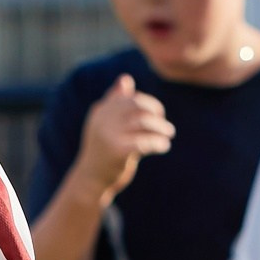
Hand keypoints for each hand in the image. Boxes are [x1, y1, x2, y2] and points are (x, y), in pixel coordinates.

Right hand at [74, 75, 174, 200]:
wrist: (90, 180)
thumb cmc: (102, 151)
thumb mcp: (105, 124)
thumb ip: (114, 102)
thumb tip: (125, 78)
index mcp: (101, 111)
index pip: (129, 98)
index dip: (147, 103)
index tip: (156, 113)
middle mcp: (103, 120)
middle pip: (137, 106)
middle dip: (156, 112)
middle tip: (165, 124)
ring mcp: (109, 136)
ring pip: (144, 122)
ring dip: (161, 128)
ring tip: (168, 134)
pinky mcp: (117, 152)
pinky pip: (145, 142)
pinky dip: (158, 143)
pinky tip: (163, 146)